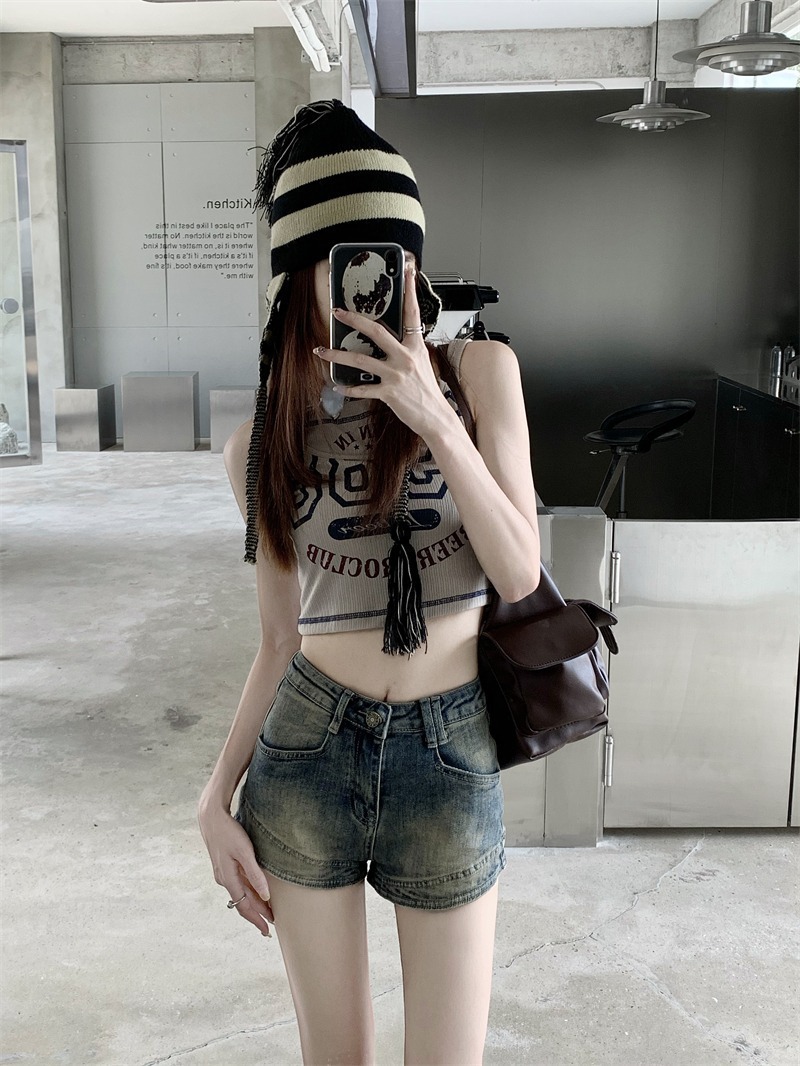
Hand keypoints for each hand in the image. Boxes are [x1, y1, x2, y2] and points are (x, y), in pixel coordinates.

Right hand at [197, 800, 274, 936]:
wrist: (211, 817)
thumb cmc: (229, 832)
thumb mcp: (245, 852)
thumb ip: (255, 874)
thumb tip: (265, 896)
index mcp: (228, 879)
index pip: (244, 906)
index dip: (256, 920)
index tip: (267, 931)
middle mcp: (224, 879)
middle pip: (243, 902)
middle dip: (257, 914)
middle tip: (272, 924)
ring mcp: (223, 872)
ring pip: (241, 893)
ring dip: (254, 903)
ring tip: (267, 910)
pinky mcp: (225, 865)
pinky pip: (239, 884)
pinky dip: (249, 891)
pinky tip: (256, 891)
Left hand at [315, 260, 455, 440]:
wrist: (436, 417)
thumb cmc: (427, 391)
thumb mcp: (421, 363)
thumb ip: (406, 349)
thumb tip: (386, 340)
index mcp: (415, 346)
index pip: (412, 312)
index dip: (409, 291)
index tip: (407, 271)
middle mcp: (405, 357)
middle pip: (376, 331)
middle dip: (353, 320)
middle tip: (336, 312)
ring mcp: (396, 375)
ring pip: (361, 360)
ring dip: (337, 354)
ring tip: (321, 350)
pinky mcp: (389, 393)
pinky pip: (362, 388)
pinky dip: (348, 388)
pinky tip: (337, 385)